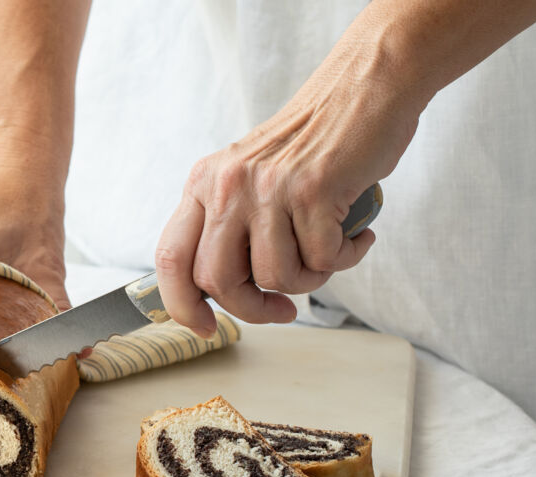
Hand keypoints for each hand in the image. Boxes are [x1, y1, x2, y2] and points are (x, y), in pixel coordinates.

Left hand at [155, 43, 422, 337]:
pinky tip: (355, 234)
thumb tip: (218, 294)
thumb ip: (227, 226)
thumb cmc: (312, 145)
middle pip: (219, 281)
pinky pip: (322, 259)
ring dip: (309, 280)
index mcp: (202, 184)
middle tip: (284, 312)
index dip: (183, 305)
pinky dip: (345, 257)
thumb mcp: (247, 178)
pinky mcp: (313, 191)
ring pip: (275, 277)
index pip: (171, 259)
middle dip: (254, 309)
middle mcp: (226, 186)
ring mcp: (268, 188)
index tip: (207, 328)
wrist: (363, 89)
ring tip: (328, 251)